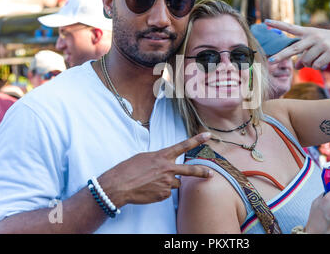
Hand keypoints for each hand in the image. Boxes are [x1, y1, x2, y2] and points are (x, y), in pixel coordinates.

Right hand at [98, 132, 212, 206]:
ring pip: (175, 184)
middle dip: (202, 172)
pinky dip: (160, 192)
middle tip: (210, 174)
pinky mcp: (163, 195)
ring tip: (152, 182)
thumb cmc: (128, 169)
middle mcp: (168, 168)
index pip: (184, 146)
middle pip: (190, 170)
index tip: (208, 135)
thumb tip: (166, 164)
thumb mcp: (144, 157)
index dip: (197, 140)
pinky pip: (167, 193)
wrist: (119, 186)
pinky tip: (149, 190)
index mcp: (162, 156)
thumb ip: (159, 159)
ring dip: (168, 183)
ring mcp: (167, 183)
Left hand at [265, 20, 329, 69]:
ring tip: (316, 60)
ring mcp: (321, 44)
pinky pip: (316, 65)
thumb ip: (303, 55)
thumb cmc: (328, 44)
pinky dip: (317, 67)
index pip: (290, 27)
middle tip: (271, 61)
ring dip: (309, 65)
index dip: (277, 24)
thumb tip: (296, 67)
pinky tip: (324, 62)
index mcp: (307, 32)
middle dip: (281, 56)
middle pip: (294, 49)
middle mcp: (313, 37)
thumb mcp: (314, 46)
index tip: (265, 21)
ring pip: (307, 61)